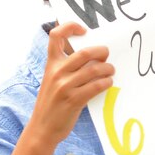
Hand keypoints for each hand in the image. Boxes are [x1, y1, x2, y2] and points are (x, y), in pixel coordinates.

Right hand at [30, 22, 113, 144]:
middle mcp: (56, 72)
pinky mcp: (73, 100)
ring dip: (108, 69)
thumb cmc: (52, 102)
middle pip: (84, 52)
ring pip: (93, 70)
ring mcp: (64, 86)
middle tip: (107, 55)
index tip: (84, 30)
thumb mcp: (53, 80)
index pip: (55, 36)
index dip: (69, 27)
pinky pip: (96, 86)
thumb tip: (94, 57)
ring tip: (111, 71)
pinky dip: (106, 82)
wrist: (42, 128)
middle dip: (101, 51)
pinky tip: (108, 82)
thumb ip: (67, 67)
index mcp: (51, 64)